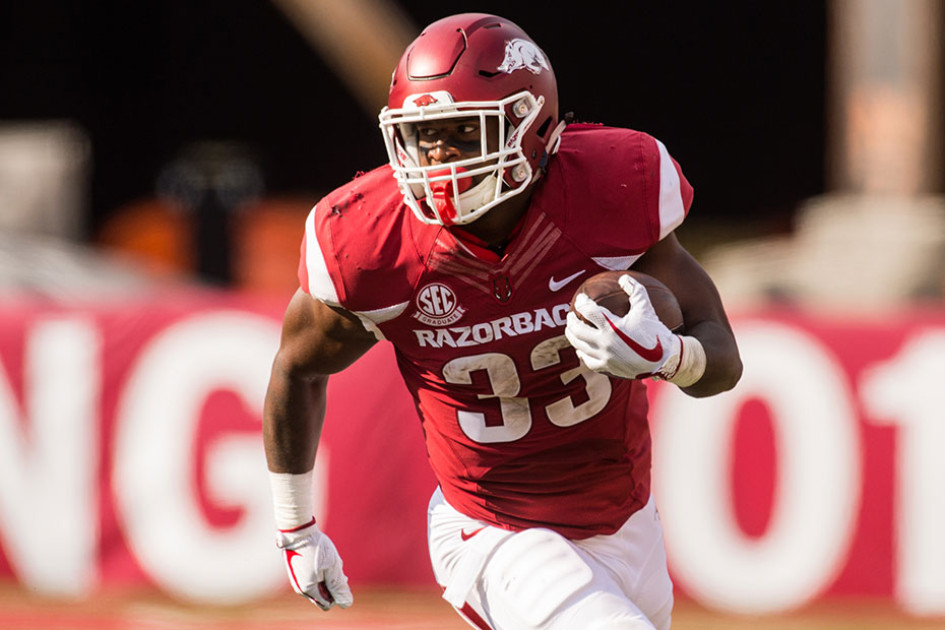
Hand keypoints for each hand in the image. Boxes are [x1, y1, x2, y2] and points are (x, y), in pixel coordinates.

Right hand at [275, 518, 352, 609]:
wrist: (298, 531)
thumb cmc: (317, 547)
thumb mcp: (332, 566)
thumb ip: (339, 586)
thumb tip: (346, 604)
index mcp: (308, 589)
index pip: (327, 604)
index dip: (337, 594)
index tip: (338, 576)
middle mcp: (299, 588)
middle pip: (321, 596)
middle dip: (331, 586)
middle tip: (335, 568)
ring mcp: (296, 580)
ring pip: (316, 587)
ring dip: (325, 579)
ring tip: (328, 562)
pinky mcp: (295, 572)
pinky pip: (310, 580)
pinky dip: (318, 574)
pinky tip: (322, 560)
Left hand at [565, 273, 681, 379]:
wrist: (665, 359)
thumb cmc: (655, 331)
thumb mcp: (646, 308)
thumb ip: (635, 290)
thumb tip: (623, 278)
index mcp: (612, 326)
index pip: (589, 311)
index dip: (582, 303)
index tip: (581, 299)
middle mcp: (605, 343)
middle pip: (578, 330)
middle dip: (571, 321)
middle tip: (570, 315)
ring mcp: (605, 357)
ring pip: (579, 346)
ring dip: (572, 336)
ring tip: (572, 330)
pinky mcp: (607, 368)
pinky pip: (588, 361)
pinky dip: (582, 353)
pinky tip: (581, 349)